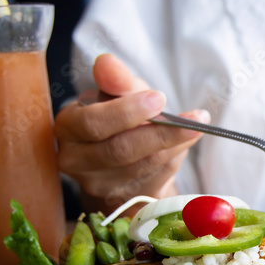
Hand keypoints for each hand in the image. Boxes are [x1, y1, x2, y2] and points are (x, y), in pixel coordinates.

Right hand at [55, 54, 208, 211]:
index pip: (93, 123)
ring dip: (175, 145)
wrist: (121, 156)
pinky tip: (186, 142)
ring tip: (197, 125)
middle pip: (120, 150)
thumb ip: (115, 80)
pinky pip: (156, 179)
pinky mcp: (123, 200)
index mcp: (68, 128)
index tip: (159, 98)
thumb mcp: (117, 93)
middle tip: (194, 120)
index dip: (127, 112)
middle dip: (161, 133)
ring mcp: (100, 186)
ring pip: (143, 166)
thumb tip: (107, 63)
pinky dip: (175, 158)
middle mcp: (77, 161)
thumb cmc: (117, 117)